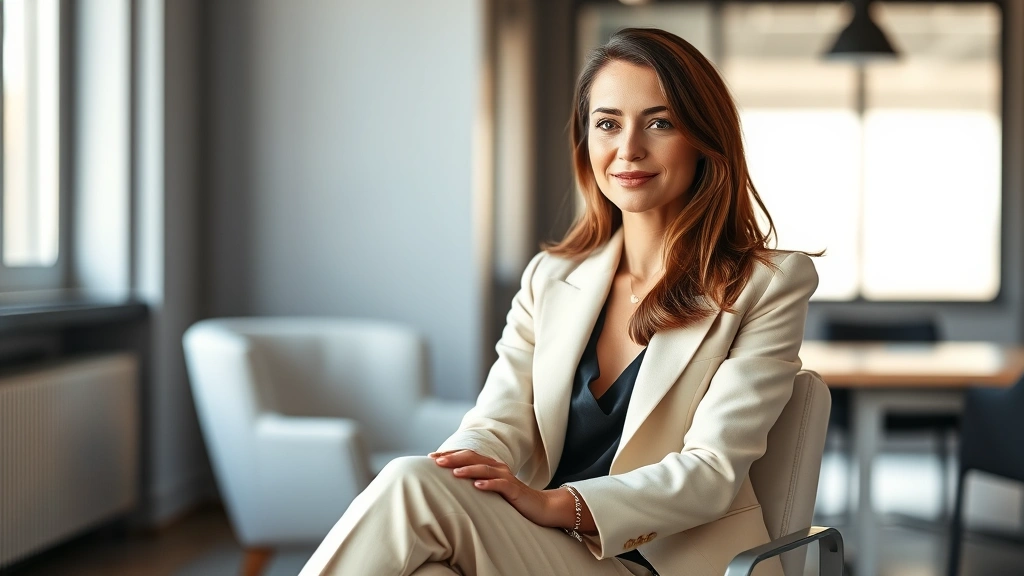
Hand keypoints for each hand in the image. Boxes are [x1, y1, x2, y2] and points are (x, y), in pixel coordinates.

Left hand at [428, 449, 566, 527]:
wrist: (541, 507)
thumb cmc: (512, 500)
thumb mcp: (491, 489)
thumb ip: (476, 483)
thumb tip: (452, 484)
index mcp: (490, 465)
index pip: (466, 456)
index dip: (449, 455)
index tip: (431, 458)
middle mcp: (497, 467)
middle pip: (472, 458)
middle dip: (453, 458)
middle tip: (436, 461)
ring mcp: (506, 477)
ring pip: (485, 469)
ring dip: (468, 469)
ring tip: (453, 472)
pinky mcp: (514, 489)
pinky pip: (501, 485)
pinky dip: (488, 484)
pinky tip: (477, 486)